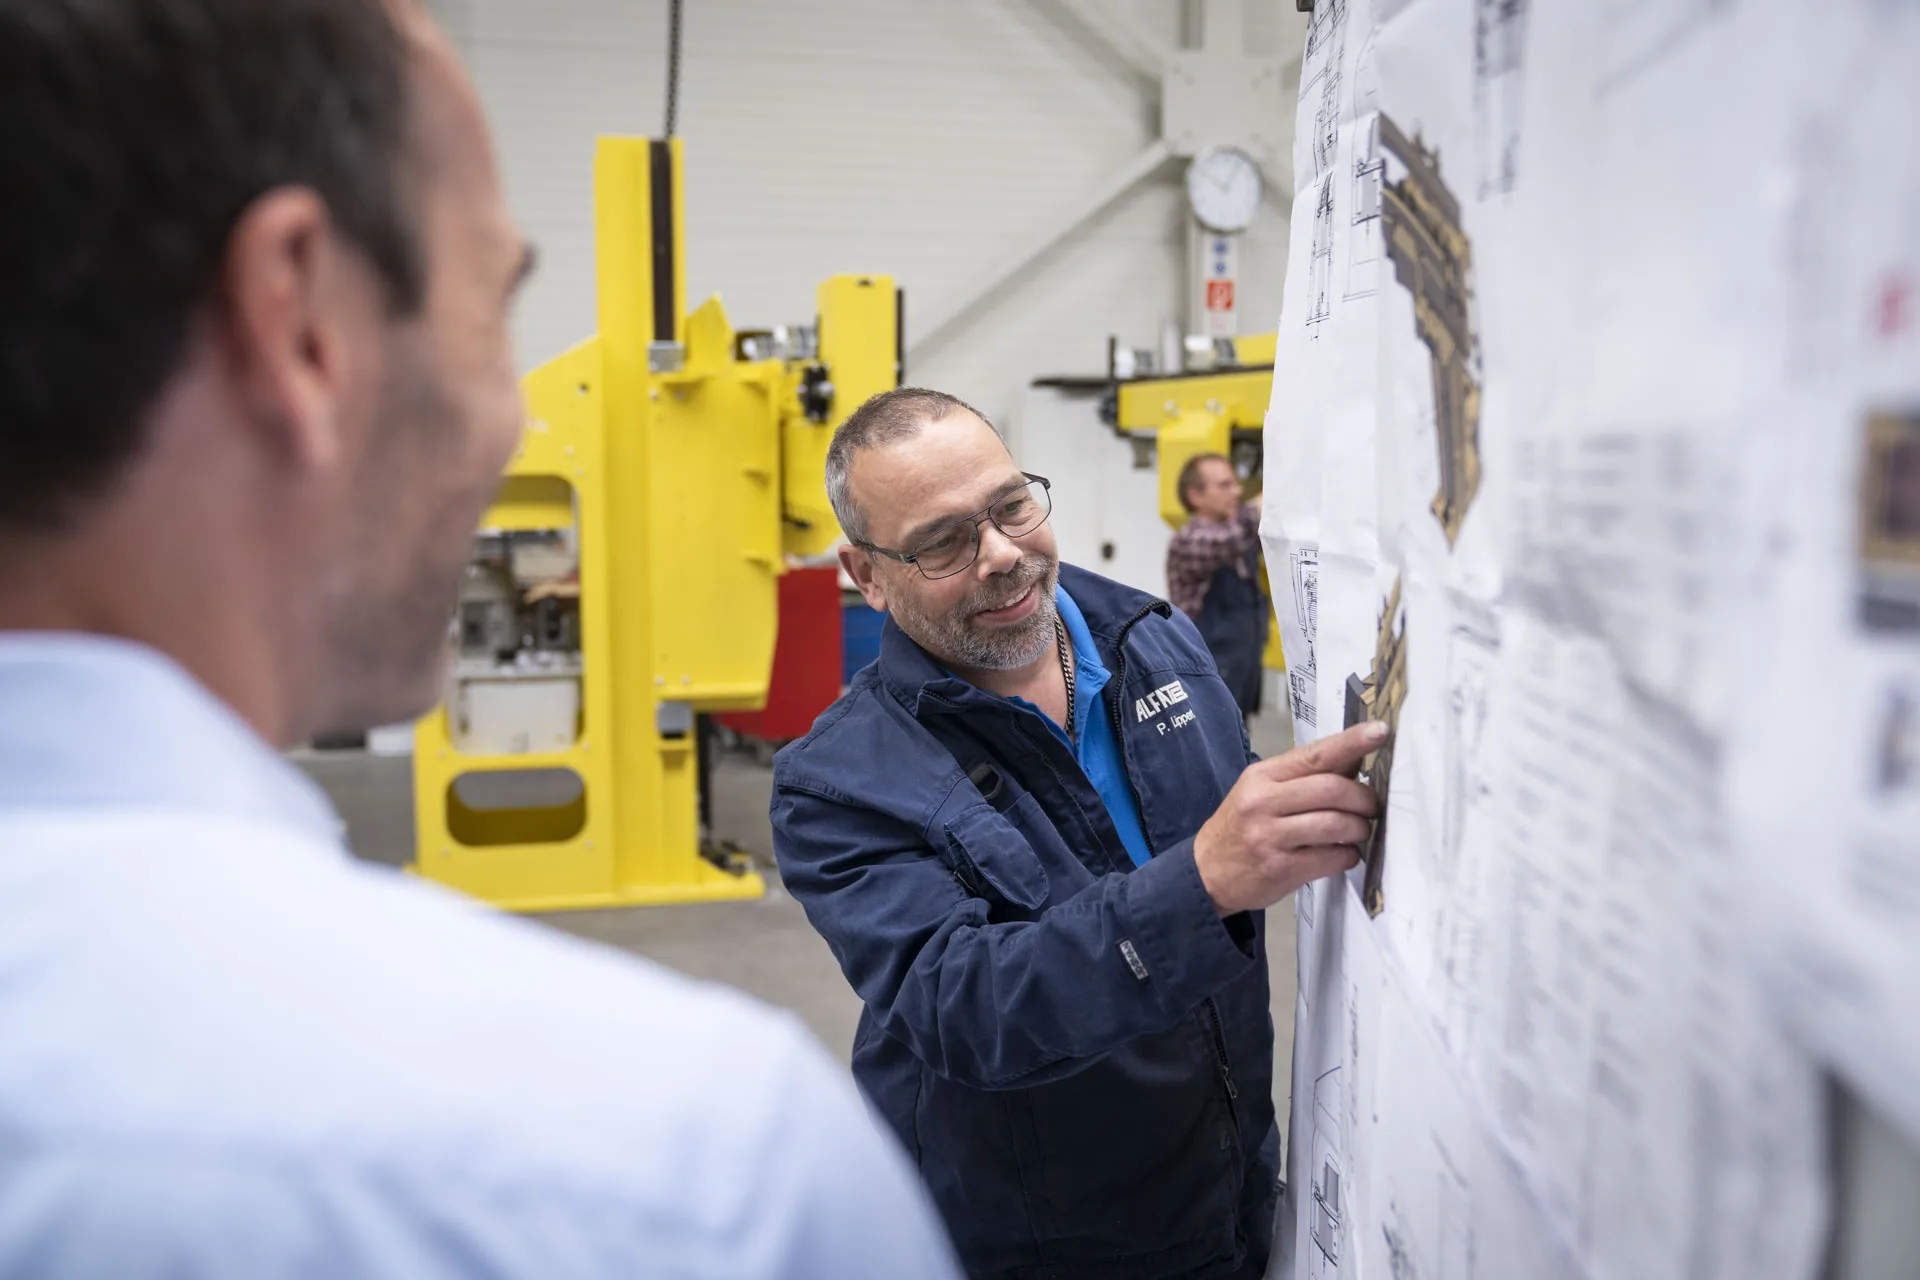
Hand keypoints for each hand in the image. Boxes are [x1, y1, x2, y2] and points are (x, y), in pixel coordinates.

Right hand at [1192, 721, 1386, 914]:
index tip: (1380, 731)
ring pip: (1336, 824)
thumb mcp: (1260, 792)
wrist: (1206, 873)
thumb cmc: (1239, 828)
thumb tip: (1354, 757)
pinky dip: (1349, 855)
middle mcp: (1263, 803)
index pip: (1315, 754)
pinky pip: (1332, 858)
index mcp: (1262, 776)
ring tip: (1359, 831)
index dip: (1352, 742)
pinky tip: (1344, 853)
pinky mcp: (1280, 869)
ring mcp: (1270, 837)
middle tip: (1372, 806)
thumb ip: (1303, 776)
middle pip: (1332, 789)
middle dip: (1364, 798)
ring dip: (1360, 828)